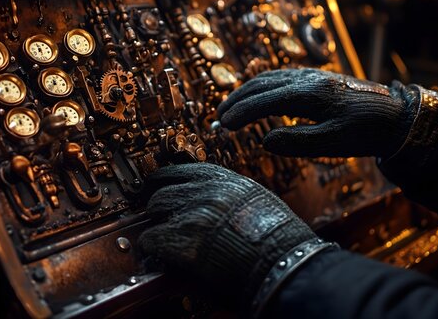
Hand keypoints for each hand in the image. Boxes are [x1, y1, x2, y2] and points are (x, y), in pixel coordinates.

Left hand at [138, 163, 316, 303]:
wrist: (287, 265)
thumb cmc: (280, 240)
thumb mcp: (256, 201)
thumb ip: (227, 196)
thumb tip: (205, 203)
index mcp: (224, 179)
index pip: (178, 171)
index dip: (164, 183)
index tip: (157, 190)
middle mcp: (206, 190)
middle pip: (162, 190)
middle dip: (159, 208)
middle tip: (160, 222)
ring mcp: (193, 213)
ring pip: (154, 210)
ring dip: (156, 226)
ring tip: (163, 241)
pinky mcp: (184, 241)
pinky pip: (150, 239)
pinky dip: (152, 249)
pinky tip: (161, 257)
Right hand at [217, 68, 419, 157]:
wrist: (398, 115)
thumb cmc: (367, 131)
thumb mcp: (335, 142)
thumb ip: (298, 142)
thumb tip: (265, 141)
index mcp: (311, 95)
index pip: (266, 100)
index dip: (242, 112)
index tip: (223, 125)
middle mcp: (308, 80)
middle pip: (263, 84)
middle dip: (238, 100)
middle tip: (218, 117)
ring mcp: (313, 76)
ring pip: (271, 78)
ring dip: (247, 91)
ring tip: (231, 106)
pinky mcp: (317, 79)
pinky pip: (282, 77)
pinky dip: (262, 86)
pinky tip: (259, 96)